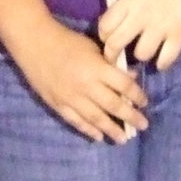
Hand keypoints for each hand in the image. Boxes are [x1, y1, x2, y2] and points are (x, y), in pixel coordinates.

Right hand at [12, 20, 147, 143]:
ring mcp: (71, 98)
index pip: (124, 85)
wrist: (35, 43)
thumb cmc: (67, 41)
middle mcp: (87, 86)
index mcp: (97, 68)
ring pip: (96, 118)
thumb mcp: (93, 47)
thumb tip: (132, 77)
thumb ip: (112, 64)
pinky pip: (76, 121)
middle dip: (131, 117)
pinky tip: (99, 137)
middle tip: (143, 125)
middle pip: (114, 105)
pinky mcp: (58, 105)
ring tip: (123, 139)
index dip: (137, 95)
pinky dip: (89, 130)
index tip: (145, 103)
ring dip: (112, 129)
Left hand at [98, 0, 180, 70]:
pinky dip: (163, 63)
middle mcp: (142, 13)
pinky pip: (165, 59)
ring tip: (149, 51)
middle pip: (116, 43)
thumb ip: (126, 8)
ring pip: (141, 54)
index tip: (110, 42)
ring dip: (144, 56)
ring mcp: (161, 24)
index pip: (104, 26)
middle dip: (114, 56)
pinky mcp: (180, 34)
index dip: (105, 38)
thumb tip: (111, 30)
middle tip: (118, 60)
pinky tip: (164, 58)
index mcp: (130, 0)